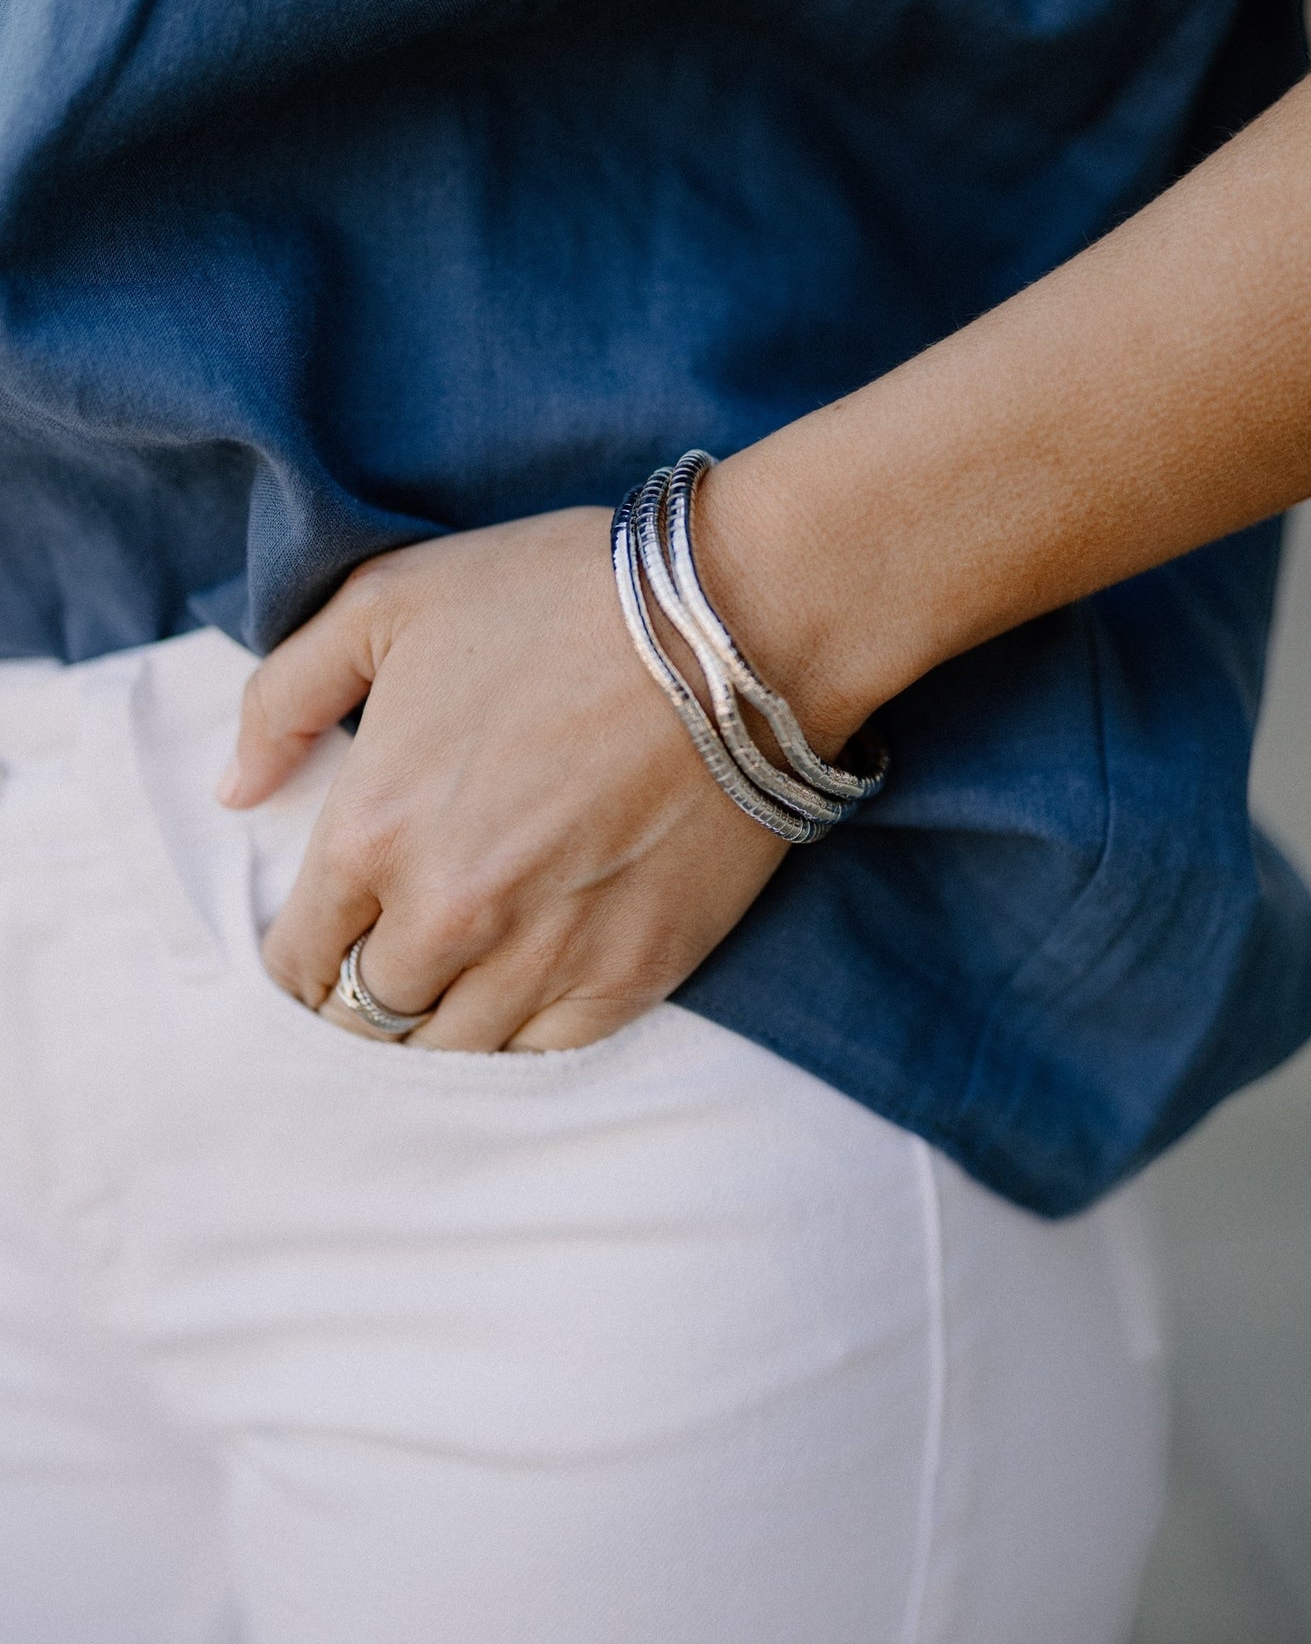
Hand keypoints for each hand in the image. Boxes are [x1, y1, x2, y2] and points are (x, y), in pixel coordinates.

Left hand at [217, 506, 791, 1050]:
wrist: (735, 622)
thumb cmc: (560, 595)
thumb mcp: (390, 601)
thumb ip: (285, 697)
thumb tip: (237, 791)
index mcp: (373, 829)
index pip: (298, 958)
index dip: (303, 955)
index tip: (329, 937)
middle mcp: (448, 914)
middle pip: (368, 1019)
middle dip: (365, 994)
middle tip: (390, 958)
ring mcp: (546, 954)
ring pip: (452, 1050)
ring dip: (441, 1020)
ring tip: (456, 979)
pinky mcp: (635, 972)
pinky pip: (547, 1053)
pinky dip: (524, 1032)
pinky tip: (528, 987)